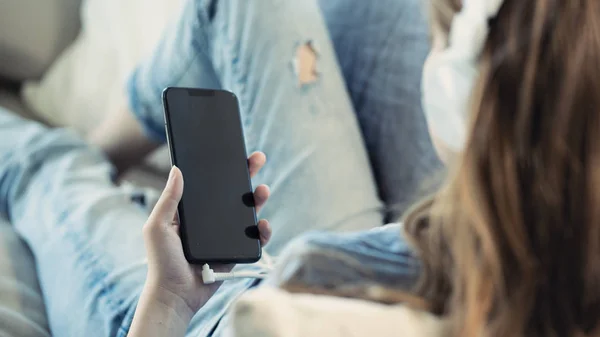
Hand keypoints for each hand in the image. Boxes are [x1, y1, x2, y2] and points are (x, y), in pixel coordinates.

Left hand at [142, 152, 271, 318]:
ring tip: (262, 191)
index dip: (224, 168)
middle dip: (247, 175)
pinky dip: (263, 231)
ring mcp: (226, 235)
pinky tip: (263, 225)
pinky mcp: (237, 252)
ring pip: (248, 212)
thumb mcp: (157, 227)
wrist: (176, 296)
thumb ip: (168, 200)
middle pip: (234, 193)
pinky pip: (255, 238)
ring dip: (258, 199)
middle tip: (257, 159)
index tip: (234, 152)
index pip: (212, 184)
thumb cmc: (161, 263)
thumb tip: (177, 170)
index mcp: (193, 211)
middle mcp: (211, 220)